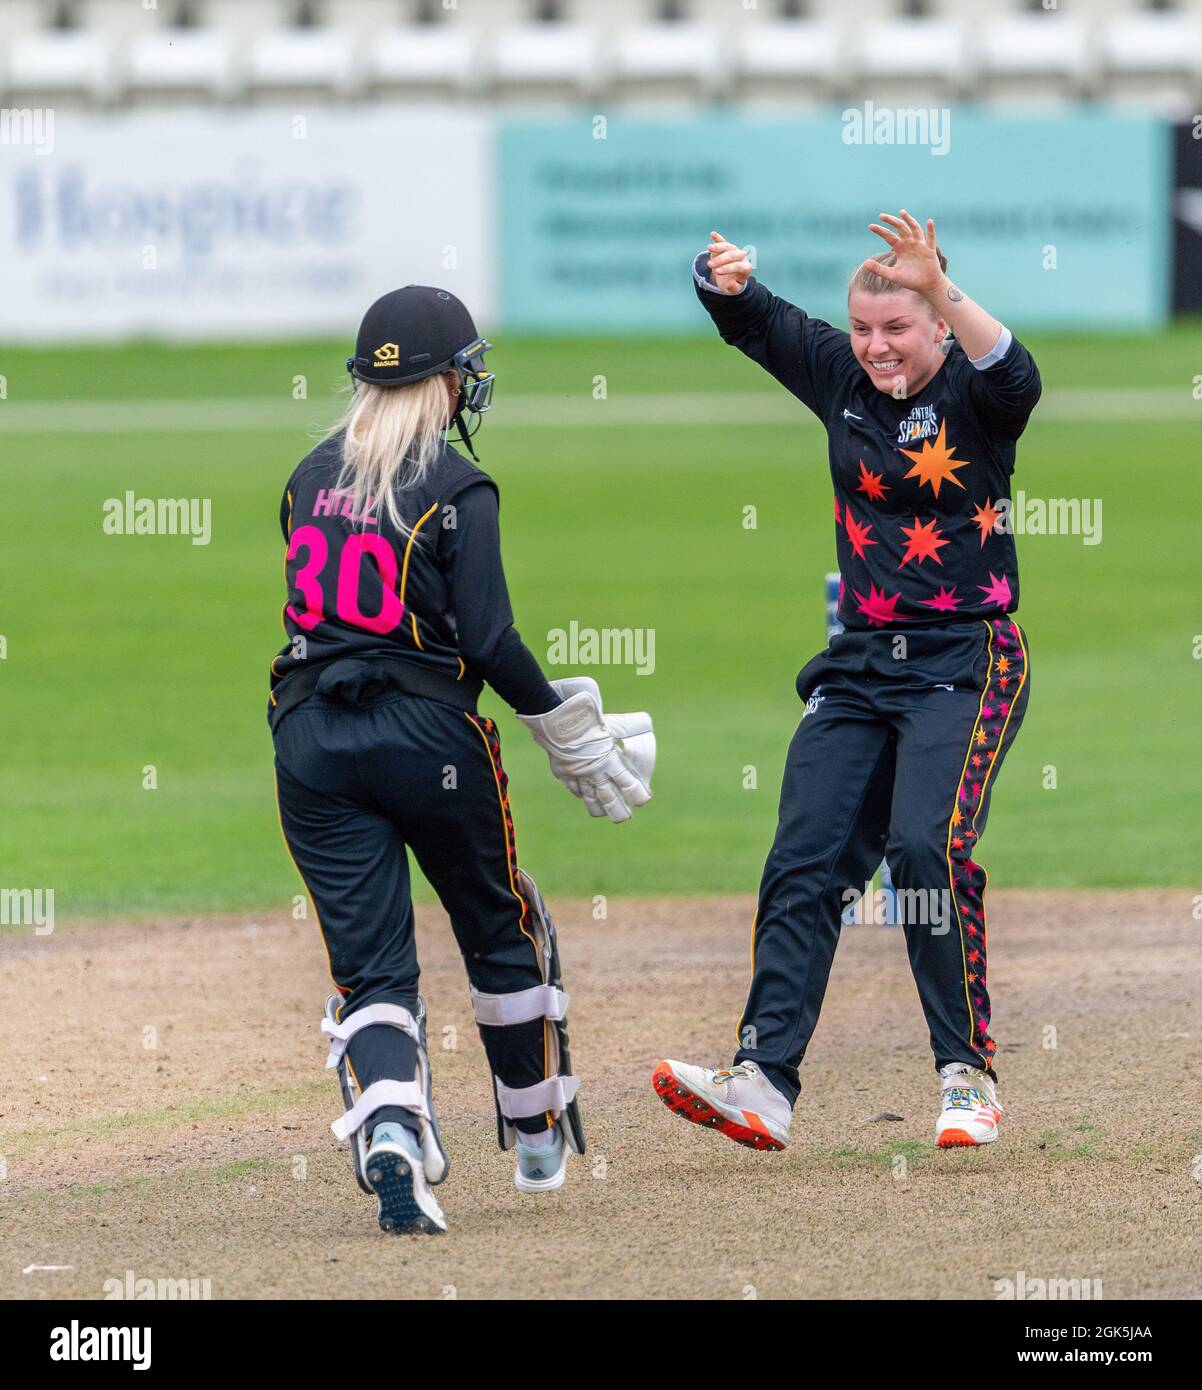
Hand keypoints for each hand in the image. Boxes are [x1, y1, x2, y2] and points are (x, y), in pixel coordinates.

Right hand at [518, 677, 653, 823]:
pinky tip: (582, 795)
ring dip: (598, 807)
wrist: (557, 718)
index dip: (636, 795)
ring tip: (603, 815)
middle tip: (624, 818)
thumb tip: (647, 722)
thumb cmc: (587, 718)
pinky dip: (579, 792)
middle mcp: (594, 771)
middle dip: (618, 810)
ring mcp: (576, 774)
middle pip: (608, 798)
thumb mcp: (614, 722)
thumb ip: (632, 725)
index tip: (643, 800)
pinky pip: (572, 786)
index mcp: (609, 761)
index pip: (627, 784)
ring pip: (589, 797)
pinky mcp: (562, 771)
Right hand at [705, 229, 752, 295]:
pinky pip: (723, 241)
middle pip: (732, 255)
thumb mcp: (733, 290)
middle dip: (721, 259)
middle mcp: (742, 257)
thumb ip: (733, 288)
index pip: (738, 266)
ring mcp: (734, 250)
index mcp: (746, 268)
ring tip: (709, 248)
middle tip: (709, 265)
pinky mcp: (727, 247)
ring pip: (728, 246)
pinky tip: (713, 234)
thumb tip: (728, 284)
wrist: (731, 278)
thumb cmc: (733, 284)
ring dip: (718, 247)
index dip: (727, 268)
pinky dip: (718, 238)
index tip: (716, 272)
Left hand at [863, 210, 943, 296]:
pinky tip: (929, 222)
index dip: (880, 231)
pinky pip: (931, 238)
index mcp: (900, 248)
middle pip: (900, 228)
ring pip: (914, 229)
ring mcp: (920, 245)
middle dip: (891, 221)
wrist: (925, 285)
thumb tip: (865, 263)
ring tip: (901, 212)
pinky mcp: (930, 250)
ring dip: (909, 220)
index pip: (889, 236)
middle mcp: (909, 243)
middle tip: (881, 216)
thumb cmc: (909, 280)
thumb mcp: (892, 275)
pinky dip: (930, 230)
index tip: (870, 226)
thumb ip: (879, 269)